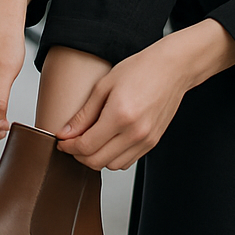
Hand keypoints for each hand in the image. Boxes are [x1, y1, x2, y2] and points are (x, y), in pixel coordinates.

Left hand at [56, 19, 234, 170]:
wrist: (173, 69)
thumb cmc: (141, 69)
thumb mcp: (105, 85)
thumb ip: (85, 113)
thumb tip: (67, 132)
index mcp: (120, 115)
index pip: (86, 146)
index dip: (68, 147)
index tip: (61, 141)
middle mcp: (135, 133)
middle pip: (97, 161)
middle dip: (79, 155)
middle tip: (71, 143)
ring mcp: (146, 140)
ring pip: (112, 166)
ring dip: (96, 158)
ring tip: (89, 141)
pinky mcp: (153, 142)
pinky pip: (127, 161)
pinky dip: (113, 157)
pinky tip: (108, 141)